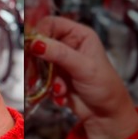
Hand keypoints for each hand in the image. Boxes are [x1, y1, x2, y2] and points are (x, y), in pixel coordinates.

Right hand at [29, 16, 137, 138]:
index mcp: (79, 35)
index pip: (51, 24)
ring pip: (37, 62)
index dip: (39, 33)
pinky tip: (61, 95)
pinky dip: (47, 87)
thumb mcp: (83, 67)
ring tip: (60, 88)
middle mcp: (68, 45)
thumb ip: (59, 54)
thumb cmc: (104, 86)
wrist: (105, 114)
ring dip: (44, 78)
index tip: (32, 47)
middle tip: (38, 72)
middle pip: (40, 43)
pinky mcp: (53, 77)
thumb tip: (34, 44)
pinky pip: (39, 77)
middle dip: (38, 60)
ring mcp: (59, 61)